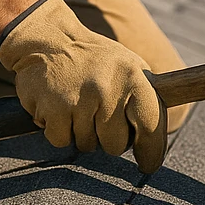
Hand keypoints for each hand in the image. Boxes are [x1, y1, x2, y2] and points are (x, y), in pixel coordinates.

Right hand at [0, 0, 166, 172]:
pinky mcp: (54, 109)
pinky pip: (61, 141)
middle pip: (116, 145)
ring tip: (76, 105)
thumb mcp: (127, 66)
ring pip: (87, 145)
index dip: (150, 151)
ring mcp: (80, 99)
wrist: (47, 39)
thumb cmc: (93, 59)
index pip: (150, 125)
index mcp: (132, 76)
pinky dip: (58, 130)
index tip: (147, 165)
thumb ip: (144, 98)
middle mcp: (108, 88)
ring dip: (81, 133)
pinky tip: (58, 107)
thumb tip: (157, 140)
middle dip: (107, 139)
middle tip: (98, 118)